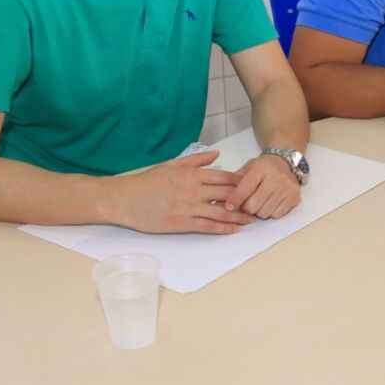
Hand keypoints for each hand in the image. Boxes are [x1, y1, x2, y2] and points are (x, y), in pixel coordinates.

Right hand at [114, 151, 255, 233]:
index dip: (241, 182)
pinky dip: (223, 228)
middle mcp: (193, 189)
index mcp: (191, 174)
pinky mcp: (180, 223)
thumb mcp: (172, 164)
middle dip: (245, 199)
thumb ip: (196, 160)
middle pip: (227, 194)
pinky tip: (234, 230)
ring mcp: (187, 207)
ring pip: (220, 211)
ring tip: (252, 219)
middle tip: (259, 203)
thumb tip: (217, 154)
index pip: (224, 177)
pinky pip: (207, 226)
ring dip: (239, 216)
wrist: (124, 199)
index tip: (253, 186)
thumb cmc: (147, 181)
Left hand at [226, 154, 300, 218]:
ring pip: (264, 213)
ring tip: (260, 203)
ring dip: (258, 212)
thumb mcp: (247, 168)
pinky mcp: (295, 197)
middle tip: (247, 204)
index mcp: (261, 169)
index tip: (228, 206)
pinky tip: (270, 203)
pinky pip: (277, 215)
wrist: (285, 163)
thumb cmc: (263, 168)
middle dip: (246, 208)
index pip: (244, 189)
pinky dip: (271, 213)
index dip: (234, 200)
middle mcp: (276, 178)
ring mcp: (287, 188)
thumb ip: (234, 182)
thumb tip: (218, 201)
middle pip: (253, 205)